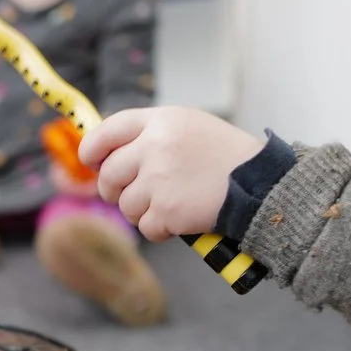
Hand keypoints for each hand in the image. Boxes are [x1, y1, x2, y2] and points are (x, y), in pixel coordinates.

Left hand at [78, 106, 264, 240]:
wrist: (259, 183)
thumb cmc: (225, 157)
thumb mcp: (189, 127)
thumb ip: (150, 134)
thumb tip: (106, 154)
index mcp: (161, 121)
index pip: (107, 131)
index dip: (92, 149)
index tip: (90, 161)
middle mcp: (155, 146)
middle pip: (109, 175)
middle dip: (115, 190)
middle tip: (136, 194)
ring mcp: (159, 179)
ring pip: (125, 205)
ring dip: (143, 211)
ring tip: (170, 204)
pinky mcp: (167, 210)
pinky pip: (145, 227)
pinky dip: (161, 230)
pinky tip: (182, 218)